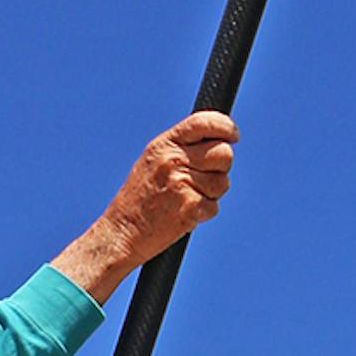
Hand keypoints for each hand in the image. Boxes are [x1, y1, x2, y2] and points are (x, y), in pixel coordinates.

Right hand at [53, 111, 237, 302]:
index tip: (233, 135)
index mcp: (165, 144)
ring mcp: (182, 184)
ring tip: (188, 199)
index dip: (225, 127)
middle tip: (204, 178)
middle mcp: (174, 160)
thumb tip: (220, 140)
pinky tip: (184, 214)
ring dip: (212, 193)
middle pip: (224, 153)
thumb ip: (182, 147)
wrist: (121, 233)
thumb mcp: (153, 160)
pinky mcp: (190, 208)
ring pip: (223, 182)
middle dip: (221, 167)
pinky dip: (204, 213)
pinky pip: (214, 207)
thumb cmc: (139, 198)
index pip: (205, 122)